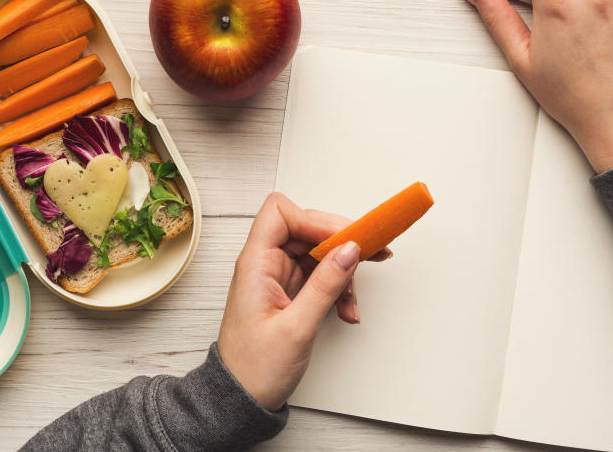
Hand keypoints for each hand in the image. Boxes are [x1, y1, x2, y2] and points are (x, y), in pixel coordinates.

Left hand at [216, 193, 389, 410]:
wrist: (241, 399)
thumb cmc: (254, 369)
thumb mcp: (296, 328)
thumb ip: (325, 285)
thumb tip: (349, 250)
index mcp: (255, 264)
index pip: (280, 214)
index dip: (314, 219)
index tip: (345, 238)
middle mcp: (264, 263)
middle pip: (305, 228)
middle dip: (339, 241)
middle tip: (371, 254)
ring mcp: (276, 276)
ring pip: (317, 252)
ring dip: (342, 271)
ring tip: (352, 299)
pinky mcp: (288, 291)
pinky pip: (319, 274)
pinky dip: (337, 287)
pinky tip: (346, 309)